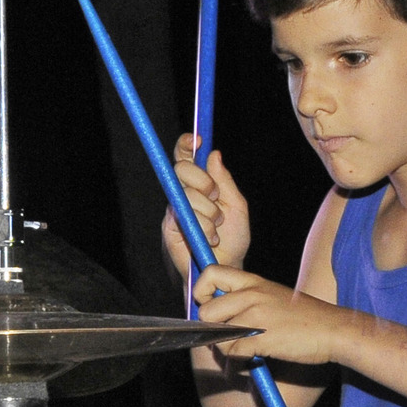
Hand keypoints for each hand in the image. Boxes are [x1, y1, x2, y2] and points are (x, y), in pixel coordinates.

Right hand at [160, 134, 251, 277]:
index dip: (186, 144)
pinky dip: (202, 226)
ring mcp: (175, 209)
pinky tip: (209, 237)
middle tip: (215, 196)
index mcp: (199, 184)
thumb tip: (214, 154)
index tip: (197, 139)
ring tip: (217, 228)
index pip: (186, 157)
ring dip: (209, 211)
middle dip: (202, 180)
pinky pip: (184, 216)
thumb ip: (225, 181)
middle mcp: (184, 193)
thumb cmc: (232, 238)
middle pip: (181, 169)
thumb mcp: (236, 206)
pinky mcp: (169, 227)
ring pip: (187, 194)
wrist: (225, 267)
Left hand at [194, 263, 344, 366]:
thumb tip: (218, 317)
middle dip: (211, 331)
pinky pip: (233, 355)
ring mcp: (256, 316)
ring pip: (218, 337)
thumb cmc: (306, 318)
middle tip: (226, 340)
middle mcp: (251, 294)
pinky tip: (248, 366)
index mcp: (253, 281)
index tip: (210, 308)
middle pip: (206, 312)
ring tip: (239, 357)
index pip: (210, 273)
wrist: (335, 330)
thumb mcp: (274, 296)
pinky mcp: (262, 338)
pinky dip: (237, 366)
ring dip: (225, 353)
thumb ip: (247, 300)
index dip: (202, 292)